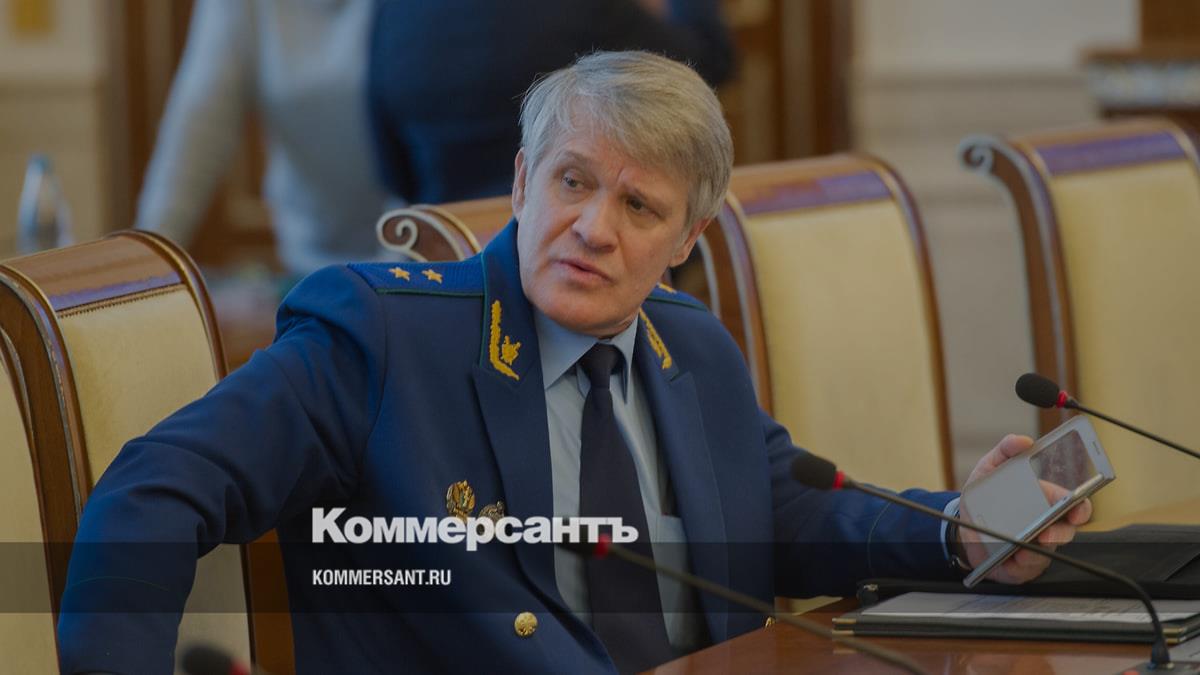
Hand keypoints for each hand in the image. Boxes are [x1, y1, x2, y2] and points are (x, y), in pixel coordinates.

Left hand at [955, 434, 1092, 583]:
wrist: (962, 526)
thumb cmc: (985, 496)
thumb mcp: (990, 468)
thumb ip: (1005, 451)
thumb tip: (1022, 440)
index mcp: (1045, 502)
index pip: (1073, 505)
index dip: (1079, 507)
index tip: (1075, 507)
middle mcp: (1046, 526)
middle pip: (1066, 532)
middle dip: (1060, 533)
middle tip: (1047, 532)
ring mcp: (1035, 548)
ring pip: (1045, 553)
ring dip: (1035, 550)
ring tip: (1021, 547)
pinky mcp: (1020, 567)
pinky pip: (1024, 569)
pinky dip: (1017, 564)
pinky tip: (1009, 558)